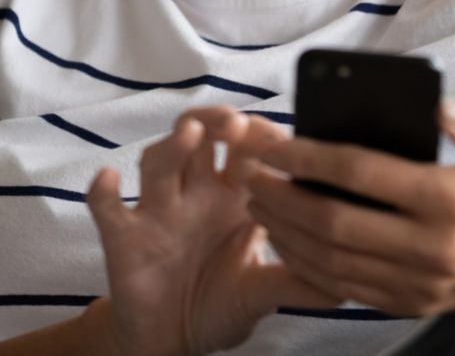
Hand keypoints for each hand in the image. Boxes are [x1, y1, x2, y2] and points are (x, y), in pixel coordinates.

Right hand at [86, 107, 337, 355]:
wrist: (168, 342)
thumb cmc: (219, 301)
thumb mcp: (263, 292)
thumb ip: (300, 282)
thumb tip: (351, 284)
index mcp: (236, 195)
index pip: (250, 148)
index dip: (261, 137)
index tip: (279, 138)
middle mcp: (197, 191)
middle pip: (203, 136)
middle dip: (217, 120)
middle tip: (234, 123)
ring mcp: (159, 210)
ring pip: (160, 161)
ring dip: (173, 146)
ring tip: (189, 134)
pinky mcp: (124, 237)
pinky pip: (107, 208)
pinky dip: (102, 193)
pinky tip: (108, 180)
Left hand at [240, 101, 454, 316]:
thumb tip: (437, 108)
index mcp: (449, 198)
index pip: (361, 173)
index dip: (309, 156)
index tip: (273, 143)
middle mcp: (431, 247)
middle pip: (334, 221)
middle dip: (281, 196)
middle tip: (248, 174)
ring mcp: (420, 283)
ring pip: (332, 261)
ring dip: (285, 232)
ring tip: (256, 203)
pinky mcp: (413, 303)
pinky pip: (346, 288)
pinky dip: (307, 265)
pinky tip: (285, 239)